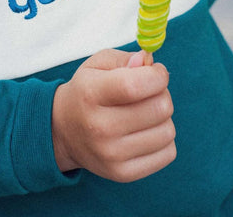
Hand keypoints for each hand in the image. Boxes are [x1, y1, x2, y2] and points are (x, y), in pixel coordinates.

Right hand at [52, 49, 175, 181]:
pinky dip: (163, 139)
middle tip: (150, 92)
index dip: (157, 76)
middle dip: (162, 93)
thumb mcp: (97, 65)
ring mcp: (111, 154)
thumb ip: (125, 59)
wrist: (64, 131)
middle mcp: (99, 127)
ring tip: (145, 113)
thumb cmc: (87, 91)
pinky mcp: (123, 173)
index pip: (135, 86)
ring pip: (167, 131)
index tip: (157, 72)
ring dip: (163, 118)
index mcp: (90, 94)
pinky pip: (168, 153)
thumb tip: (148, 61)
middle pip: (159, 108)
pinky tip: (145, 131)